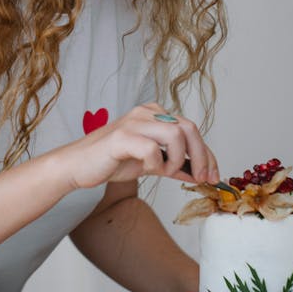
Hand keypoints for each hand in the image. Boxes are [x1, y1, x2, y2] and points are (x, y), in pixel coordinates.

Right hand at [60, 103, 218, 190]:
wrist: (78, 166)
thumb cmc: (111, 161)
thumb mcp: (151, 163)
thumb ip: (173, 164)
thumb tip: (199, 174)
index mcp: (155, 114)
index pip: (191, 130)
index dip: (208, 154)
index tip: (214, 175)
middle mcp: (147, 112)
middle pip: (189, 128)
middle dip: (201, 157)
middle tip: (201, 179)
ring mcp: (134, 122)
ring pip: (175, 135)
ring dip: (176, 161)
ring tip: (162, 172)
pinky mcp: (121, 137)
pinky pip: (152, 149)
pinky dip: (155, 164)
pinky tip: (146, 169)